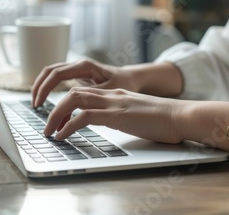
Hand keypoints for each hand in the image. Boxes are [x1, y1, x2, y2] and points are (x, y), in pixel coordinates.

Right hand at [31, 59, 139, 107]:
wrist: (132, 79)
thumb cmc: (124, 84)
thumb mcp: (110, 90)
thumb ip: (93, 96)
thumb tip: (76, 105)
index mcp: (84, 66)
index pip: (56, 73)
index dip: (44, 88)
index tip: (39, 103)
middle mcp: (78, 66)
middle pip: (49, 71)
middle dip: (39, 87)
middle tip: (35, 105)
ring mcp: (77, 70)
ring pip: (52, 75)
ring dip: (43, 89)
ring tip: (38, 106)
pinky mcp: (78, 77)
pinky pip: (59, 82)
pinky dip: (52, 93)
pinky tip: (54, 109)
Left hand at [44, 87, 184, 143]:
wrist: (181, 116)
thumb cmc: (165, 120)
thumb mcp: (139, 114)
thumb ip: (125, 115)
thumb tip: (117, 124)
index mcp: (117, 95)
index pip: (84, 92)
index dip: (66, 104)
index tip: (57, 119)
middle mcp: (112, 95)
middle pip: (74, 92)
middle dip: (54, 108)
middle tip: (47, 126)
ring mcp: (114, 103)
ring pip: (74, 100)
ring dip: (56, 115)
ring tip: (49, 131)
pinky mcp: (117, 116)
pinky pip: (85, 117)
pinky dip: (69, 126)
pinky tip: (63, 136)